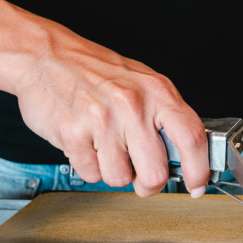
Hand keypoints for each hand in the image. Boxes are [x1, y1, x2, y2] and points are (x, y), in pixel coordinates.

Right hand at [13, 21, 209, 197]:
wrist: (44, 55)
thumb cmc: (95, 71)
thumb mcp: (143, 82)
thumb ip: (166, 116)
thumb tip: (187, 156)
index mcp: (157, 92)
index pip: (192, 138)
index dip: (199, 170)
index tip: (197, 186)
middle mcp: (132, 105)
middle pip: (156, 173)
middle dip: (148, 183)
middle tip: (140, 174)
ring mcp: (101, 120)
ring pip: (120, 178)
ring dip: (113, 171)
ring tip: (105, 146)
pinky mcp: (72, 133)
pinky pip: (91, 174)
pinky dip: (88, 166)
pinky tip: (86, 142)